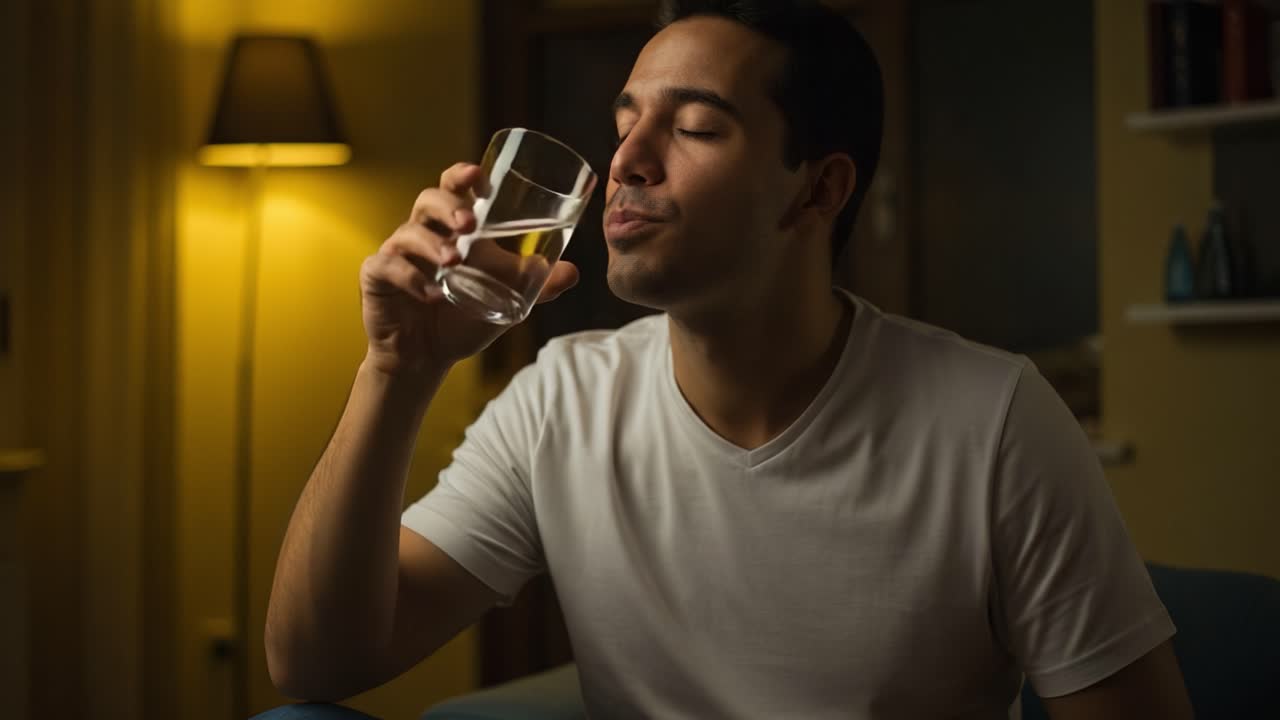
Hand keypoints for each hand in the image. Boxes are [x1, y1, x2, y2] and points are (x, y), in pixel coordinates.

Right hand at [359, 162, 579, 375]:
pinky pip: (388, 267)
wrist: (426, 357)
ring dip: (433, 244)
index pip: (454, 189)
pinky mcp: (377, 277)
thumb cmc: (463, 318)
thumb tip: (572, 272)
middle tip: (470, 222)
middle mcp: (423, 233)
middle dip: (449, 206)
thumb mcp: (507, 301)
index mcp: (452, 229)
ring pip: (408, 232)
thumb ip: (537, 285)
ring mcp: (397, 253)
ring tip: (454, 261)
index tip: (480, 177)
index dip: (462, 176)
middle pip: (427, 200)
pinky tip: (432, 294)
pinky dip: (411, 279)